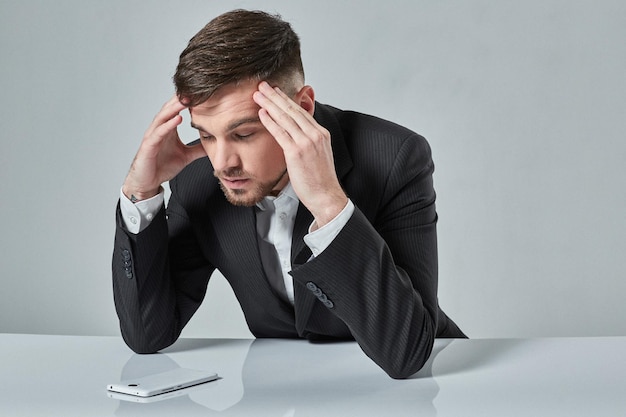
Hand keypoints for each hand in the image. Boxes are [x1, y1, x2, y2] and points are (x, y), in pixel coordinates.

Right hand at [122, 95, 205, 200]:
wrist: (147, 182)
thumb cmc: (163, 166)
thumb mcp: (186, 156)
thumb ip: (198, 148)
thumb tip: (214, 144)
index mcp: (168, 128)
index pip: (178, 110)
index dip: (189, 101)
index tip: (203, 92)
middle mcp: (160, 128)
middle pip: (170, 108)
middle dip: (182, 98)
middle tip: (196, 88)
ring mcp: (153, 136)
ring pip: (164, 116)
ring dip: (175, 107)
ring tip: (187, 99)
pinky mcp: (149, 146)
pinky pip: (159, 132)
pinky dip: (168, 124)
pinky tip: (178, 118)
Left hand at [253, 82, 347, 228]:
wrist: (326, 195)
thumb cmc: (320, 179)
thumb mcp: (318, 154)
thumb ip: (308, 142)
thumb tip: (296, 137)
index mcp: (321, 133)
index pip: (301, 111)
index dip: (286, 99)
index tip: (276, 91)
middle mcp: (315, 134)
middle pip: (292, 110)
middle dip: (276, 95)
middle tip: (263, 85)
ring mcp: (306, 142)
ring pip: (285, 117)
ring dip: (270, 104)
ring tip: (258, 94)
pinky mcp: (296, 152)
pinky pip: (280, 132)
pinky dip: (270, 121)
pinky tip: (261, 113)